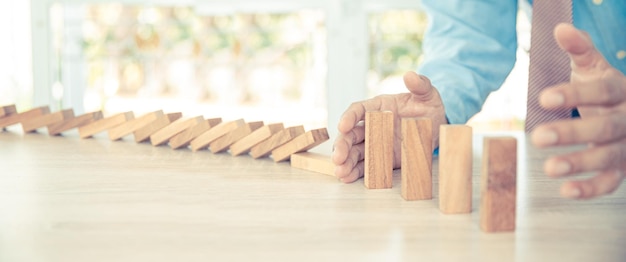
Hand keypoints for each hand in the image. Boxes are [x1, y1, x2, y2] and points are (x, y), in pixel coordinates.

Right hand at [332, 71, 447, 182]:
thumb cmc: (429, 108)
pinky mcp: (381, 159)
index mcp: (378, 107)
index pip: (358, 110)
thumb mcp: (429, 95)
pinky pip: (366, 165)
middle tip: (337, 158)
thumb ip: (421, 85)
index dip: (349, 117)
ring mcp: (376, 143)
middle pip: (351, 134)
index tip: (342, 126)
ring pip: (355, 151)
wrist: (437, 129)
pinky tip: (347, 178)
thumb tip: (410, 75)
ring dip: (345, 161)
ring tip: (340, 172)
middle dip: (342, 145)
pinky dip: (356, 172)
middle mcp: (373, 125)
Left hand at [531, 23, 625, 198]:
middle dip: (572, 133)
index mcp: (621, 91)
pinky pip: (610, 183)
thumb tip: (561, 29)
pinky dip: (590, 189)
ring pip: (608, 158)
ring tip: (550, 168)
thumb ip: (580, 50)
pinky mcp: (621, 169)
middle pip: (604, 128)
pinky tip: (566, 190)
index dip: (574, 95)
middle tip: (538, 136)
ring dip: (580, 164)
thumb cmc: (605, 89)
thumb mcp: (594, 68)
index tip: (543, 99)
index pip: (601, 92)